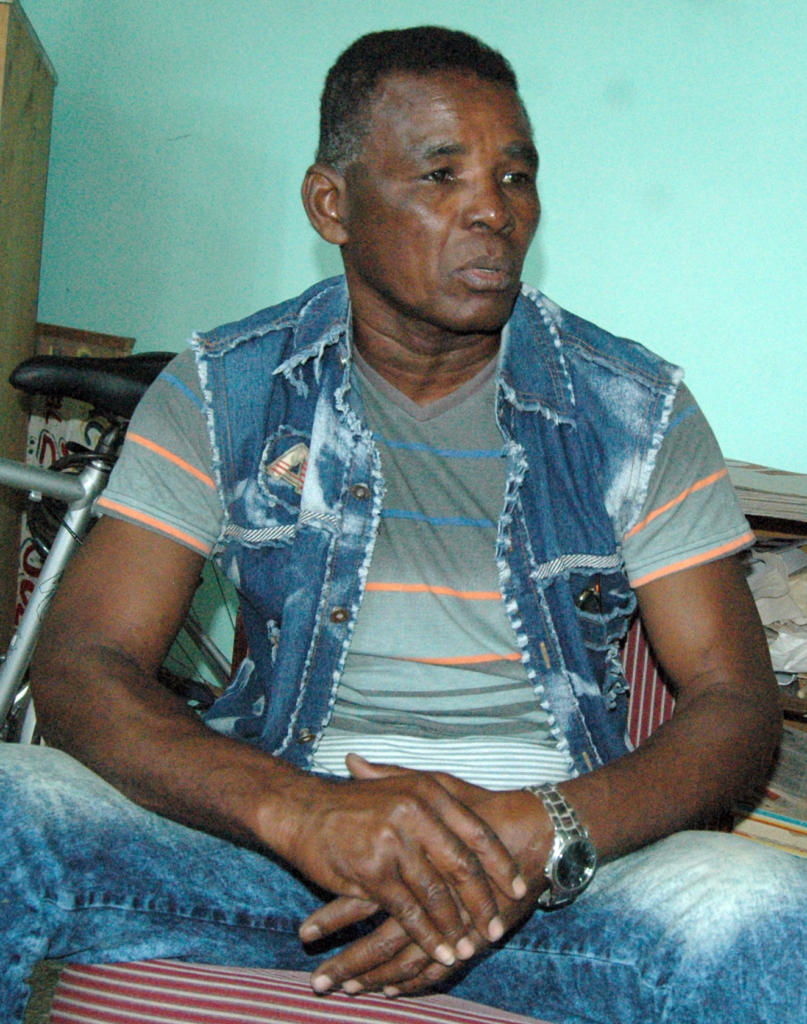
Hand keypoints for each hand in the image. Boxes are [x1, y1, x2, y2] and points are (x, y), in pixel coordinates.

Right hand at [270, 754, 527, 970]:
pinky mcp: (373, 870)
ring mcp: (394, 841)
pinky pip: (409, 911)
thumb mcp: (400, 788)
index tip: (519, 886)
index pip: (476, 831)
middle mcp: (415, 812)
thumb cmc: (352, 802)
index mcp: (427, 791)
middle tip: (498, 927)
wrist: (301, 809)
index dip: (500, 862)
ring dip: (457, 925)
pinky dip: (429, 936)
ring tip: (472, 948)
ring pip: (437, 892)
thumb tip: (480, 821)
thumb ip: (437, 801)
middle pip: (462, 865)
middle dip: (483, 901)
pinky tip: (442, 953)